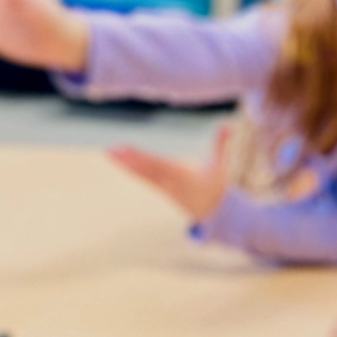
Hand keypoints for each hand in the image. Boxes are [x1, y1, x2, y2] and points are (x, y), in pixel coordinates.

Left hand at [110, 124, 233, 225]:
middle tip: (110, 150)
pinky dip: (132, 169)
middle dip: (128, 160)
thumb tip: (227, 124)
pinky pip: (143, 178)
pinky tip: (121, 162)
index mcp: (181, 175)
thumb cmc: (217, 187)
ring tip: (109, 153)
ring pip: (141, 174)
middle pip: (145, 170)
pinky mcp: (161, 188)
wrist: (212, 212)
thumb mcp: (221, 165)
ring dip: (124, 164)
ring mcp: (163, 187)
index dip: (143, 157)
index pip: (158, 164)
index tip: (129, 150)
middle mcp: (168, 182)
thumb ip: (221, 144)